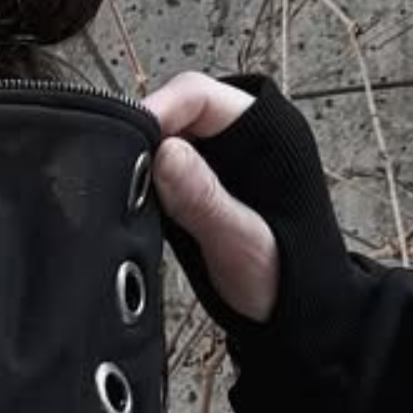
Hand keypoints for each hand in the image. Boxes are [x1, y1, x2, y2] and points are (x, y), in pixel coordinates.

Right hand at [139, 71, 279, 326]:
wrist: (296, 317)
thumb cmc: (288, 278)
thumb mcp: (243, 241)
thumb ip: (205, 198)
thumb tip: (164, 153)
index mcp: (268, 132)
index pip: (199, 95)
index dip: (158, 109)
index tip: (126, 137)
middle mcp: (241, 139)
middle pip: (177, 113)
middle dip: (145, 137)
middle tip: (116, 170)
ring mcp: (220, 165)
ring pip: (166, 142)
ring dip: (143, 162)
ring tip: (122, 190)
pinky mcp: (201, 190)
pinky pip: (164, 172)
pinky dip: (146, 185)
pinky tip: (135, 206)